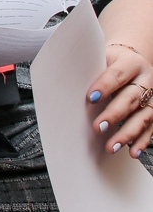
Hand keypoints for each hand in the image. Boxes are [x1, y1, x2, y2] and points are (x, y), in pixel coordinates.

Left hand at [88, 44, 152, 158]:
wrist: (133, 61)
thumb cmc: (111, 62)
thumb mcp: (102, 59)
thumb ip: (92, 71)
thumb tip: (67, 86)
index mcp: (131, 63)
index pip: (117, 74)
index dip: (105, 86)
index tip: (91, 98)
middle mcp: (146, 80)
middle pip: (131, 98)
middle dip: (114, 114)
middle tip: (98, 127)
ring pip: (143, 117)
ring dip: (127, 133)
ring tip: (112, 147)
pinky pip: (151, 128)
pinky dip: (142, 141)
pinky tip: (132, 152)